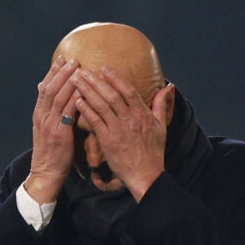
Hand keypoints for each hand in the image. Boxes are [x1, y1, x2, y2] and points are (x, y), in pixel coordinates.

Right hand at [26, 56, 80, 203]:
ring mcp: (49, 125)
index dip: (53, 72)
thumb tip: (45, 92)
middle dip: (61, 72)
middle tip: (72, 59)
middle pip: (50, 88)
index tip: (62, 59)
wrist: (46, 173)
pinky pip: (67, 112)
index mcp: (39, 114)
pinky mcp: (59, 134)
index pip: (44, 88)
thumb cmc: (51, 152)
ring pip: (58, 97)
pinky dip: (74, 99)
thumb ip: (48, 112)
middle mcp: (42, 117)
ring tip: (78, 69)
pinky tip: (82, 90)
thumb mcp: (46, 129)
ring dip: (68, 81)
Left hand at [72, 66, 172, 200]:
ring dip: (88, 92)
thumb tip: (168, 87)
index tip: (104, 68)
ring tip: (77, 81)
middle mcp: (130, 120)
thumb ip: (161, 105)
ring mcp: (118, 130)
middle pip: (112, 95)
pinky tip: (77, 101)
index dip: (115, 78)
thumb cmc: (153, 152)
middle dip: (96, 81)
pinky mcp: (108, 142)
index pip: (128, 91)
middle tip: (83, 71)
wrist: (146, 175)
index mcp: (143, 114)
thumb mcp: (162, 126)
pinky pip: (95, 122)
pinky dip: (86, 110)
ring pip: (101, 106)